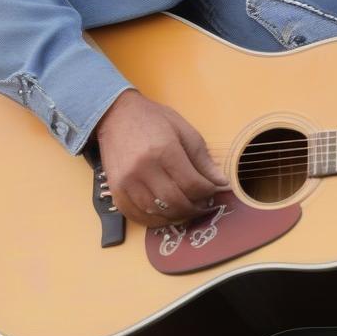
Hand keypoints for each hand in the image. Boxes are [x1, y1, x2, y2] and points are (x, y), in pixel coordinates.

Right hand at [93, 89, 231, 228]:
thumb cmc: (153, 120)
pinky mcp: (115, 190)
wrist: (116, 116)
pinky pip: (137, 216)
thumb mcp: (184, 131)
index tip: (213, 189)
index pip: (192, 184)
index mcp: (164, 151)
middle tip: (203, 204)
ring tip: (187, 208)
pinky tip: (166, 214)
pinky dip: (154, 220)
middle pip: (176, 202)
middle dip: (194, 208)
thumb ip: (203, 159)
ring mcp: (126, 182)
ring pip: (157, 212)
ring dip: (177, 215)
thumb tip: (222, 182)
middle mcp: (143, 169)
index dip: (208, 192)